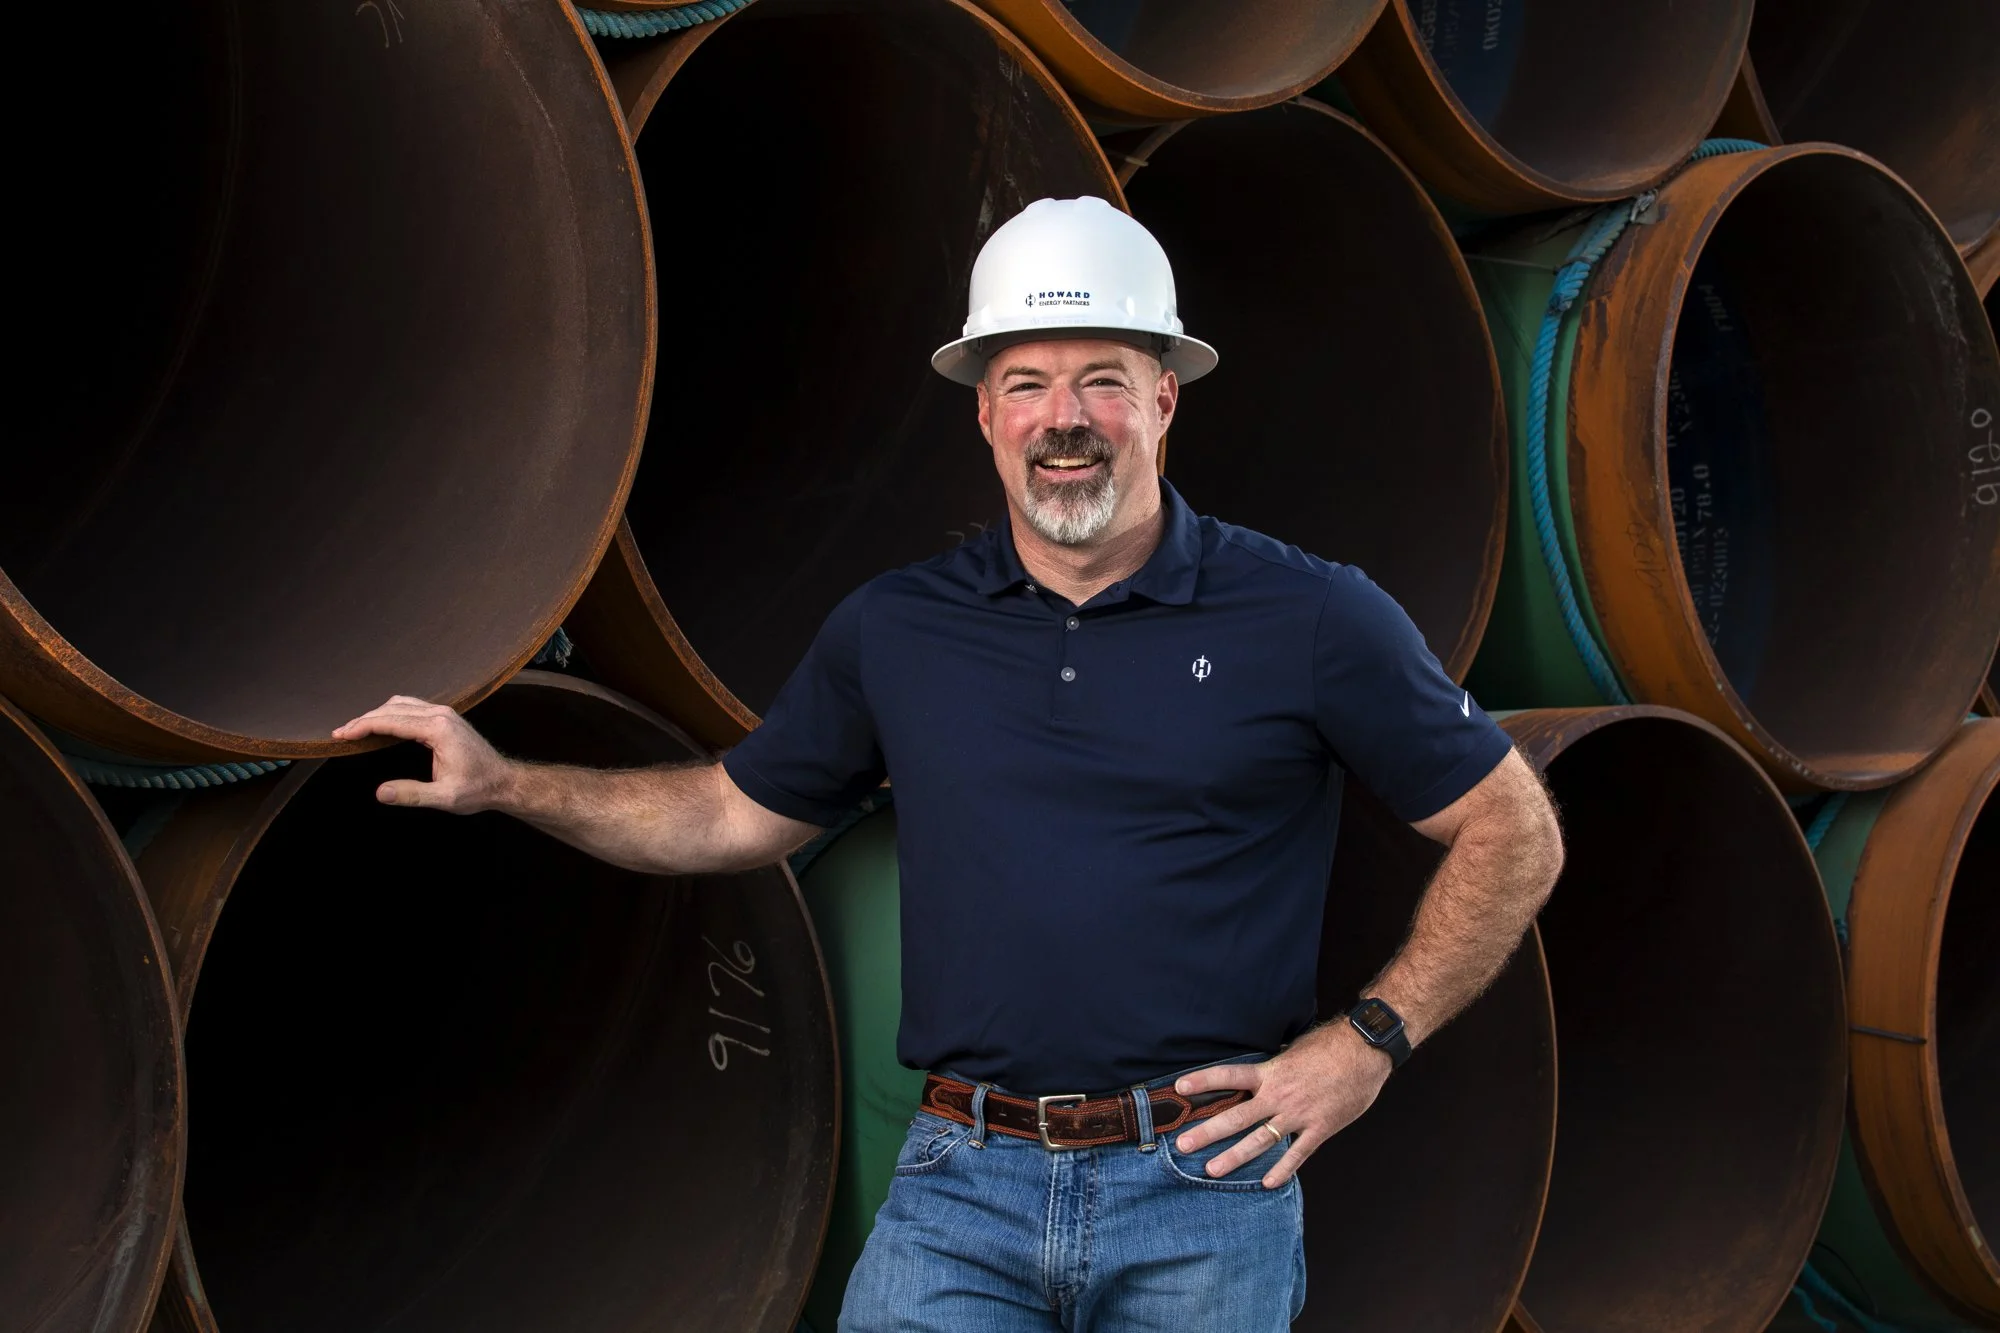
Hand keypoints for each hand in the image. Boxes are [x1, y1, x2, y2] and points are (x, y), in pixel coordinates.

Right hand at [331, 696, 515, 812]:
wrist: (504, 782)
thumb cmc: (479, 789)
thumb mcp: (445, 798)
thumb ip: (413, 795)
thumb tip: (381, 793)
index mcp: (438, 729)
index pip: (390, 721)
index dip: (362, 726)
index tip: (341, 735)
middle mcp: (441, 714)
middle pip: (392, 708)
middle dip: (363, 719)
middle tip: (340, 733)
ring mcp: (445, 713)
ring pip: (401, 704)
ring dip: (377, 714)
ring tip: (355, 729)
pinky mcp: (446, 717)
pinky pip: (412, 707)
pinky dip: (391, 713)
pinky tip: (381, 724)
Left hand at [1171, 1022, 1392, 1188]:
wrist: (1364, 1052)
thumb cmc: (1330, 1047)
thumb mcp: (1294, 1050)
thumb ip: (1274, 1067)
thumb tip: (1259, 1073)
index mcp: (1271, 1072)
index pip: (1229, 1076)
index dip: (1203, 1081)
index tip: (1179, 1088)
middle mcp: (1278, 1096)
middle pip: (1236, 1117)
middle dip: (1207, 1132)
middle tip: (1183, 1145)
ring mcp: (1298, 1115)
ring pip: (1260, 1140)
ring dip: (1234, 1156)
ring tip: (1212, 1170)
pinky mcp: (1319, 1129)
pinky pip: (1297, 1153)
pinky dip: (1282, 1169)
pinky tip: (1266, 1183)